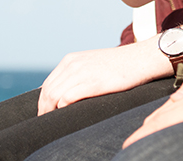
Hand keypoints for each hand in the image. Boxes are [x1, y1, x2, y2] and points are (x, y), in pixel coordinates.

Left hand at [37, 41, 171, 114]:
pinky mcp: (94, 83)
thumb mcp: (91, 64)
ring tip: (56, 123)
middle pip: (47, 93)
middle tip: (48, 123)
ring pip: (54, 96)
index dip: (42, 103)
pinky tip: (67, 114)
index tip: (46, 115)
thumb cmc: (119, 66)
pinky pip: (68, 98)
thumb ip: (76, 74)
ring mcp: (83, 72)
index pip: (46, 86)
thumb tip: (62, 95)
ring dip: (51, 112)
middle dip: (44, 111)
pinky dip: (63, 108)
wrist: (140, 59)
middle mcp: (73, 64)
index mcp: (70, 60)